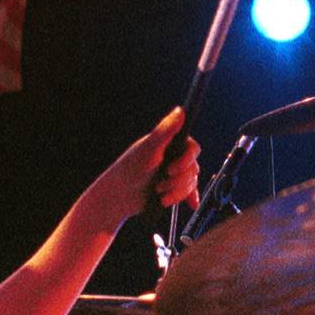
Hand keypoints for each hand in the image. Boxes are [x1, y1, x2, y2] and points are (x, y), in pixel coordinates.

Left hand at [89, 107, 201, 228]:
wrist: (120, 196)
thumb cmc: (129, 169)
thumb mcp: (149, 148)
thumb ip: (166, 130)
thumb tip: (180, 111)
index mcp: (170, 143)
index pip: (193, 148)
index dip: (186, 160)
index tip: (172, 168)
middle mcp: (175, 156)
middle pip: (193, 168)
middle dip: (177, 180)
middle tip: (160, 182)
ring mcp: (175, 173)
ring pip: (191, 183)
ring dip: (176, 191)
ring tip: (159, 193)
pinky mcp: (175, 188)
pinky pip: (190, 192)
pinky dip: (188, 197)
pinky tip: (190, 204)